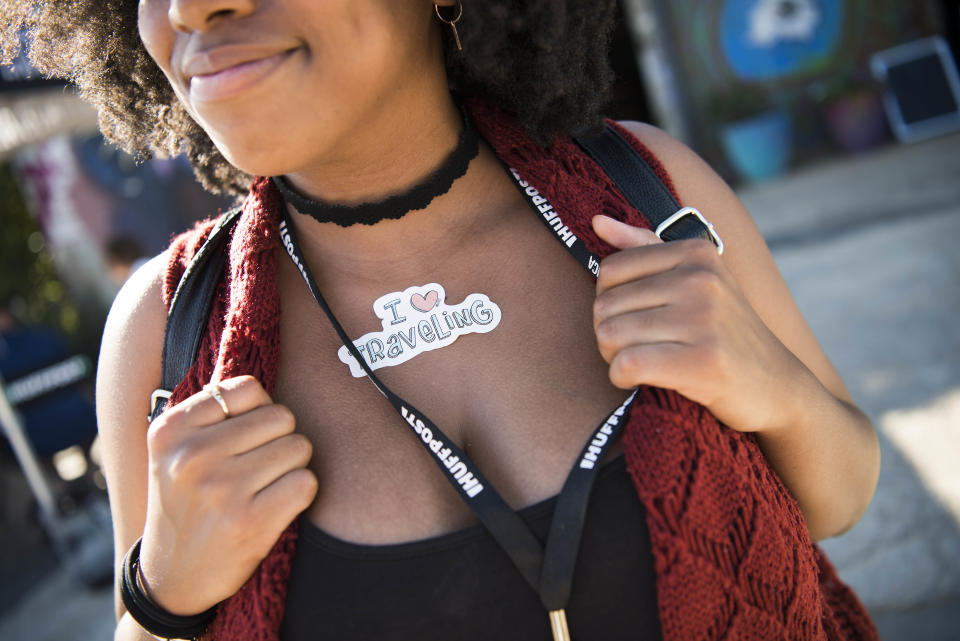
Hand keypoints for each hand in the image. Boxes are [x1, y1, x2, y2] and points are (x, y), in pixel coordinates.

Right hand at [138, 375, 317, 614]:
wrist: (172, 577)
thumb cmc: (186, 503)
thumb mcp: (174, 451)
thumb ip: (211, 412)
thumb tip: (262, 386)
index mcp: (171, 430)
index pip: (248, 389)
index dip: (258, 411)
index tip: (242, 438)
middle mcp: (193, 455)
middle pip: (281, 416)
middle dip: (279, 439)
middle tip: (257, 467)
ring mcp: (222, 489)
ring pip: (299, 446)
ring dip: (291, 466)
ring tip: (263, 487)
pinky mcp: (251, 522)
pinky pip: (307, 482)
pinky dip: (300, 492)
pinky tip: (275, 505)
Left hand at [591, 215, 806, 433]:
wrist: (777, 385)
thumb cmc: (724, 332)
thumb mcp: (695, 280)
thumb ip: (645, 247)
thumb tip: (596, 221)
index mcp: (696, 253)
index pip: (611, 270)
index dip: (610, 302)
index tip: (634, 320)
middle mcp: (700, 279)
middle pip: (605, 305)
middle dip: (608, 334)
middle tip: (637, 348)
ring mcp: (704, 319)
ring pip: (610, 336)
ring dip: (614, 358)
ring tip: (642, 364)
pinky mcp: (703, 362)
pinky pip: (627, 364)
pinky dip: (622, 378)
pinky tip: (640, 381)